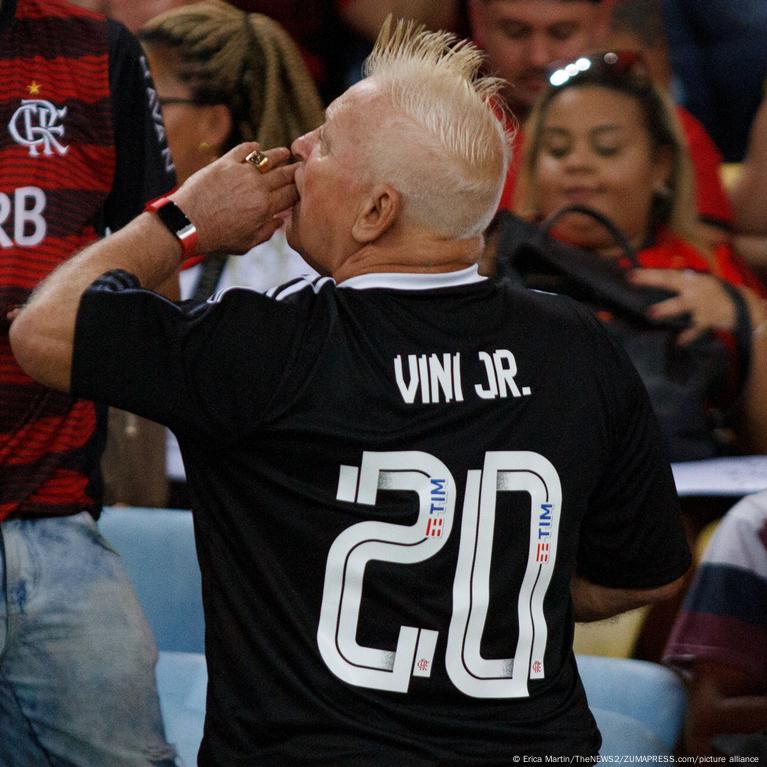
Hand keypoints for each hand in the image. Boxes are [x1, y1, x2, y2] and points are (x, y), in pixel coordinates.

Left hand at [171, 143, 297, 255]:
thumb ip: (267, 232)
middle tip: (303, 166)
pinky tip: (257, 147)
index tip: (306, 185)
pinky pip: (244, 150)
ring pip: (268, 158)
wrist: (188, 224)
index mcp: (265, 208)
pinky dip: (253, 147)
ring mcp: (241, 172)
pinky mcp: (224, 163)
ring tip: (286, 153)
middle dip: (296, 170)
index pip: (291, 194)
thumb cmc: (216, 238)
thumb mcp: (247, 244)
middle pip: (284, 174)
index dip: (301, 189)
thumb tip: (280, 220)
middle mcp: (257, 187)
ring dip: (280, 155)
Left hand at [629, 268, 738, 345]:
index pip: (666, 273)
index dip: (648, 273)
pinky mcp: (708, 319)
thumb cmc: (712, 293)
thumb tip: (652, 280)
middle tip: (633, 280)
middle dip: (651, 280)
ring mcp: (700, 304)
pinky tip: (678, 342)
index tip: (630, 274)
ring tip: (651, 313)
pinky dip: (688, 336)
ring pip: (681, 305)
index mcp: (690, 279)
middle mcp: (694, 288)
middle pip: (670, 281)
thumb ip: (678, 282)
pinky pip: (695, 329)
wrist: (741, 305)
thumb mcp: (698, 282)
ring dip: (666, 309)